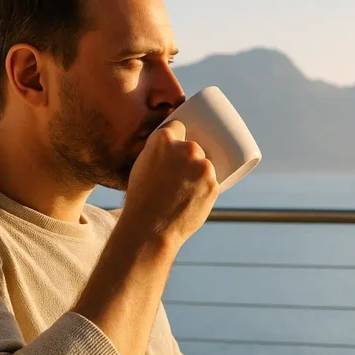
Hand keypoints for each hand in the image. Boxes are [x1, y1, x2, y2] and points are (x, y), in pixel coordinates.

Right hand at [121, 120, 218, 250]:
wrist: (150, 228)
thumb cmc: (140, 199)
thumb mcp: (142, 166)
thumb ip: (158, 153)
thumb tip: (171, 149)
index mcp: (163, 140)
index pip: (178, 126)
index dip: (178, 136)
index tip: (177, 146)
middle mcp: (186, 149)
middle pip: (194, 147)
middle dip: (189, 159)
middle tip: (178, 177)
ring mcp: (202, 167)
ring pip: (205, 166)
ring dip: (199, 175)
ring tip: (182, 193)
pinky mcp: (214, 185)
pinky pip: (211, 183)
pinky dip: (204, 190)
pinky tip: (191, 201)